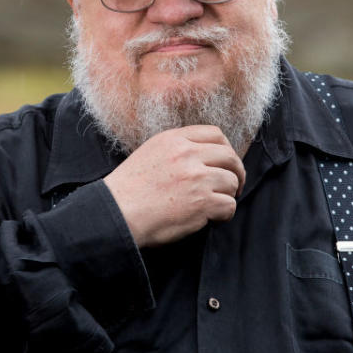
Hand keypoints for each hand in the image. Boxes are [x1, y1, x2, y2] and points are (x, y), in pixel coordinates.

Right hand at [103, 125, 245, 247]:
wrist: (116, 214)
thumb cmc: (129, 190)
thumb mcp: (150, 153)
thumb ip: (176, 149)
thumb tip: (204, 155)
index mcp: (174, 140)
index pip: (215, 133)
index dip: (226, 148)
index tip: (225, 163)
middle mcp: (187, 154)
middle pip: (230, 156)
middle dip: (237, 172)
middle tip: (233, 186)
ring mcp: (196, 178)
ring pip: (231, 182)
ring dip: (228, 195)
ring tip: (215, 206)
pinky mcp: (202, 202)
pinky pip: (229, 205)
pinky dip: (224, 215)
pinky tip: (212, 219)